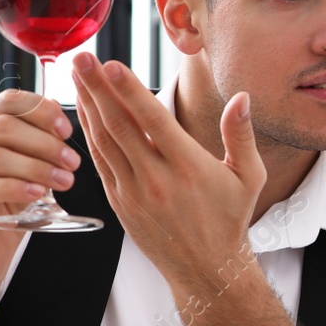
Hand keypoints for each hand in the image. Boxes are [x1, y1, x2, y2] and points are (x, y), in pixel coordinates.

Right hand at [0, 90, 79, 288]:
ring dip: (36, 167)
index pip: (6, 102)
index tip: (67, 131)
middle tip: (73, 162)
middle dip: (44, 144)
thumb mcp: (28, 167)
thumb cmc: (9, 203)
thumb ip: (38, 141)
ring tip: (64, 181)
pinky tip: (37, 194)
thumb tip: (60, 116)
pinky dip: (14, 187)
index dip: (40, 111)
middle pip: (2, 128)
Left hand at [71, 53, 264, 295]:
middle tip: (82, 57)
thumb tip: (242, 98)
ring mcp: (134, 192)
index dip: (129, 90)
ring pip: (103, 141)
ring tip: (76, 74)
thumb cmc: (230, 218)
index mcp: (189, 168)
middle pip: (120, 125)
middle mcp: (157, 179)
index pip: (153, 121)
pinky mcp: (120, 201)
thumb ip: (241, 135)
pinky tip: (84, 110)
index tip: (110, 64)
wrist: (206, 268)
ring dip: (87, 105)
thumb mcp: (248, 177)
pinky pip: (99, 161)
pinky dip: (88, 133)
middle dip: (97, 88)